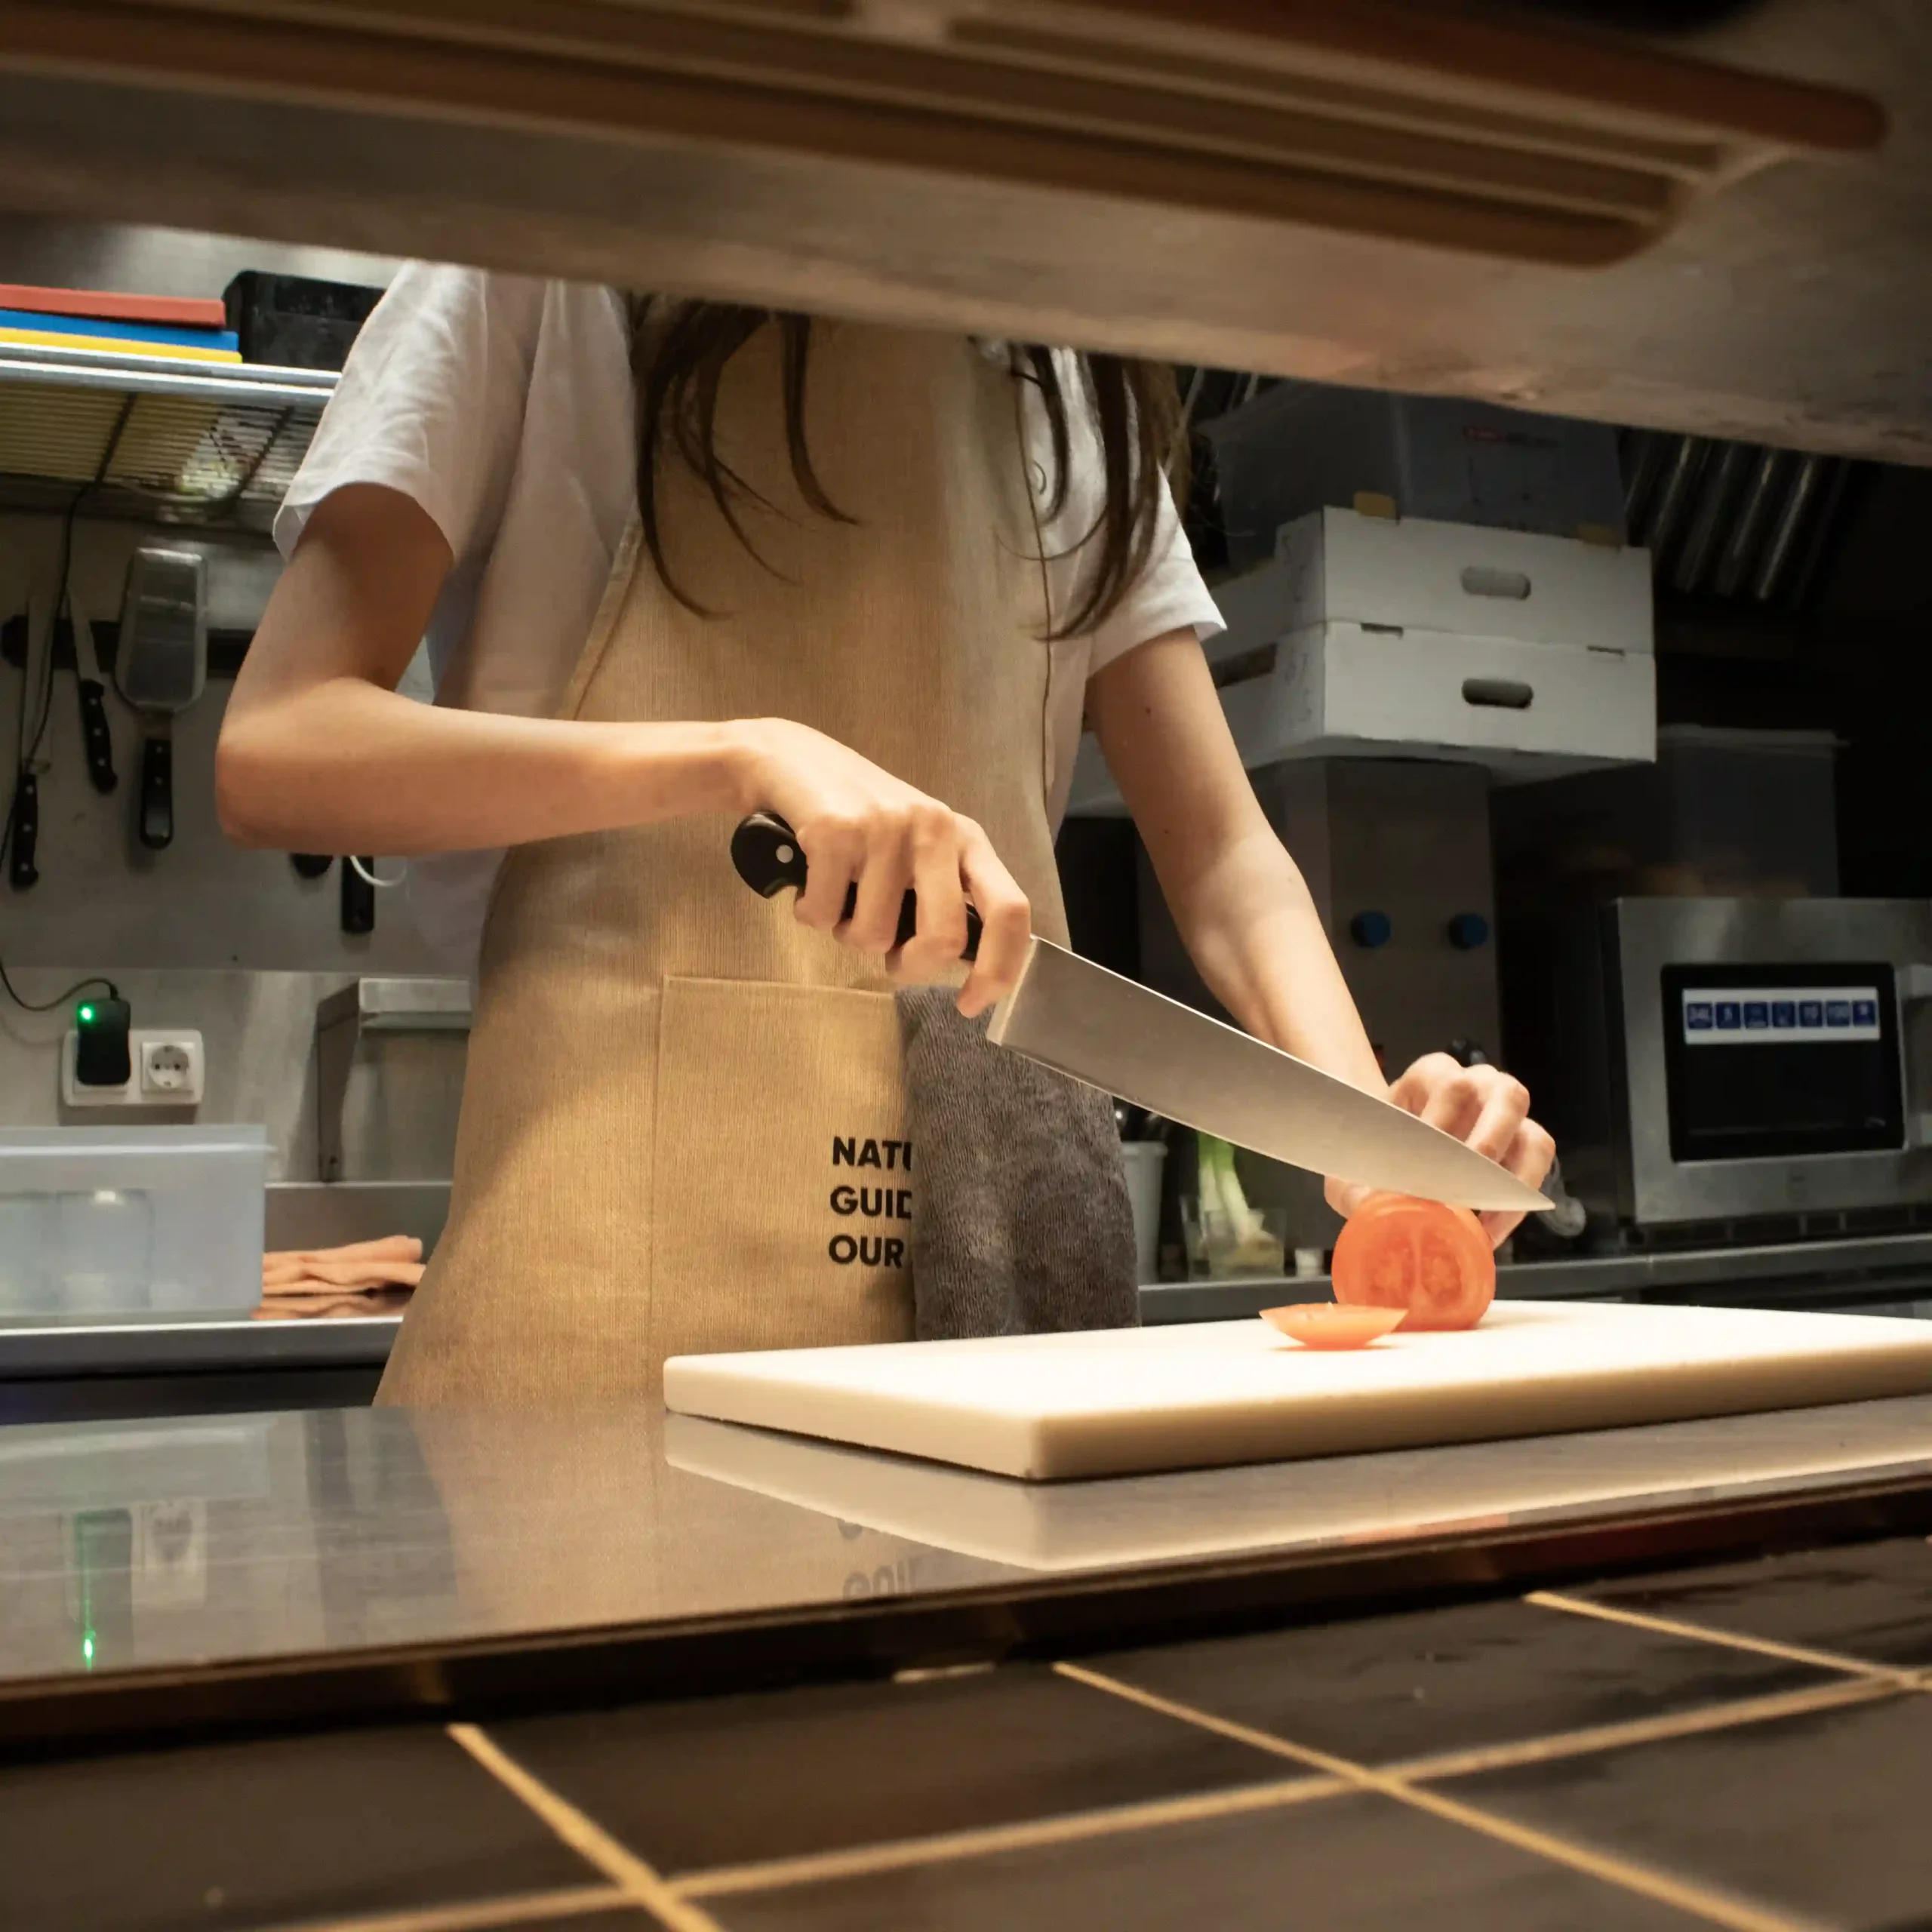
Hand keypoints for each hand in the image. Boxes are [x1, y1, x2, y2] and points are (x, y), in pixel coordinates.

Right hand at [731, 718, 1029, 1017]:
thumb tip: (954, 965)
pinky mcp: (836, 832)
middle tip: (887, 957)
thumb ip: (942, 897)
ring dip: (846, 933)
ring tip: (839, 893)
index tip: (971, 1003)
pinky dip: (810, 913)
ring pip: (872, 936)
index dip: (998, 970)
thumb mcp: (916, 849)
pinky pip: (824, 916)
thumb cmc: (857, 818)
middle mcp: (934, 829)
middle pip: (943, 938)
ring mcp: (885, 828)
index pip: (1010, 911)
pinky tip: (809, 880)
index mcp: (965, 839)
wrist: (788, 760)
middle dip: (909, 966)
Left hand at [1325, 1054, 1555, 1248]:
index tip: (1425, 1166)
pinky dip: (1519, 1198)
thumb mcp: (1354, 1164)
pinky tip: (1490, 1228)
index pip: (1449, 1085)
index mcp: (1431, 1076)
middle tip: (1467, 1184)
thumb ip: (1356, 1187)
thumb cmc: (1376, 1150)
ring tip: (1483, 1216)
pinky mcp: (1521, 1145)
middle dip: (1489, 1142)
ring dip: (1514, 1177)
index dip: (1443, 1125)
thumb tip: (1373, 1211)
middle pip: (1504, 1094)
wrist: (1388, 1150)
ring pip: (1532, 1131)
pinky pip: (1537, 1165)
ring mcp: (1505, 1116)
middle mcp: (1477, 1085)